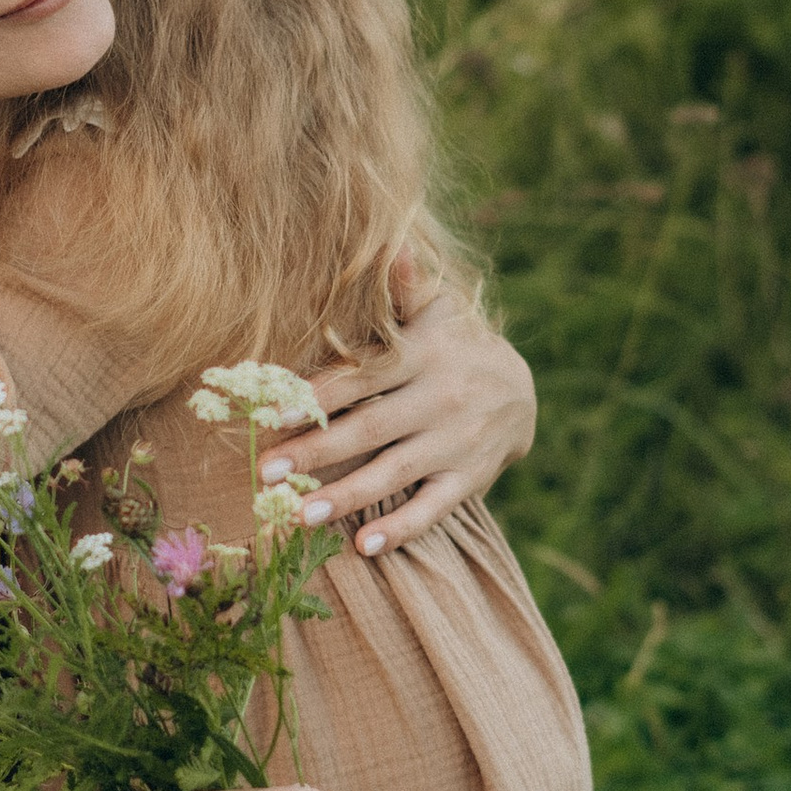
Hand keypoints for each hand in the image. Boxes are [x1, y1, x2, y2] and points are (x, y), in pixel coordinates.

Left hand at [265, 283, 535, 556]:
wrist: (523, 392)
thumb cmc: (454, 345)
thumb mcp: (437, 311)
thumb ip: (405, 288)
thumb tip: (390, 244)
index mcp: (423, 356)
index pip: (363, 378)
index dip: (317, 396)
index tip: (272, 413)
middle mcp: (440, 400)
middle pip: (370, 429)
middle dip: (317, 451)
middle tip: (267, 472)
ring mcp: (456, 443)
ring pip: (396, 474)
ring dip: (347, 496)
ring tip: (300, 515)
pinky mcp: (469, 479)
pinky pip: (434, 508)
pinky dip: (402, 529)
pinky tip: (364, 547)